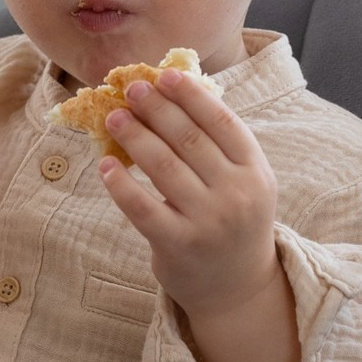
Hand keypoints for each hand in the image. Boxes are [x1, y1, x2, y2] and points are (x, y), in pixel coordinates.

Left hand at [98, 68, 298, 361]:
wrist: (237, 286)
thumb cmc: (232, 219)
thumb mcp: (242, 181)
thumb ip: (217, 144)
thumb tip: (171, 94)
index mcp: (255, 170)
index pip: (221, 122)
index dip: (191, 95)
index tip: (164, 75)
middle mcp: (236, 194)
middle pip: (189, 139)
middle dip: (157, 109)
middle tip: (131, 89)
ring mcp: (208, 221)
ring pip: (164, 167)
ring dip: (135, 136)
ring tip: (115, 117)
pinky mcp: (178, 245)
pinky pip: (143, 207)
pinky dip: (121, 183)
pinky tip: (105, 165)